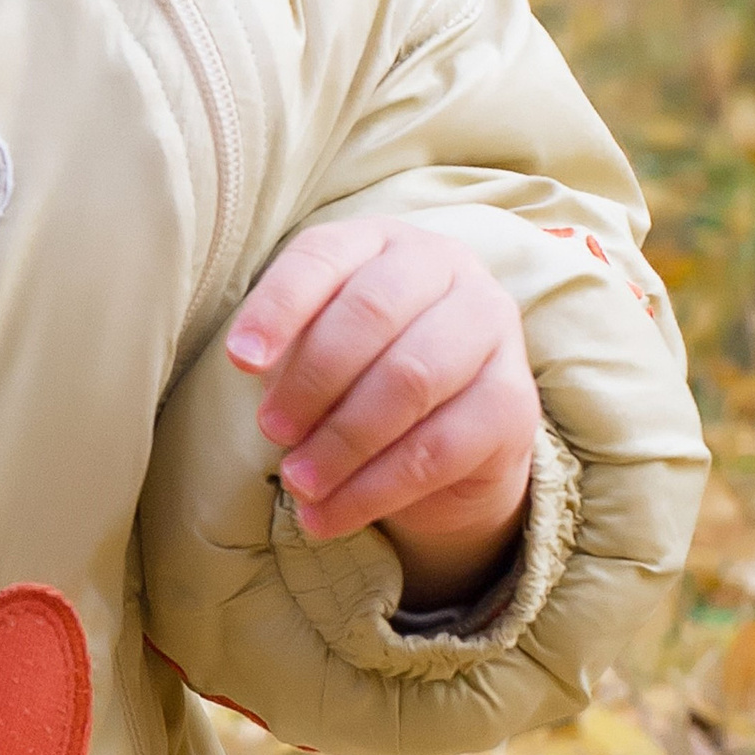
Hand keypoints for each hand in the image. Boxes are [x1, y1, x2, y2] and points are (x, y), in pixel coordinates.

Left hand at [225, 218, 538, 613]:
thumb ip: (288, 348)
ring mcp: (492, 327)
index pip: (323, 257)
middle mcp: (446, 267)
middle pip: (372, 314)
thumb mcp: (313, 349)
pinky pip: (438, 448)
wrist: (449, 436)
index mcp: (381, 241)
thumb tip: (252, 363)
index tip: (240, 360)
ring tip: (299, 481)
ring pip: (410, 381)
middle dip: (312, 381)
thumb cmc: (358, 373)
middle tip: (272, 431)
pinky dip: (375, 488)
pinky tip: (331, 514)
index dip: (278, 308)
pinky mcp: (514, 400)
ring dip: (342, 442)